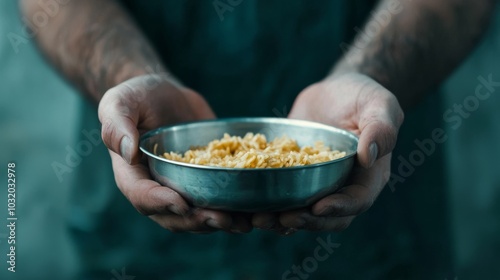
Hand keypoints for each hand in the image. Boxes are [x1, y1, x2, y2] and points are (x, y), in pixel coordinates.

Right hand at [98, 74, 251, 232]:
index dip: (161, 203)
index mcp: (133, 175)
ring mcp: (182, 186)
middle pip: (174, 215)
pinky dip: (234, 208)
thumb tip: (128, 152)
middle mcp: (158, 188)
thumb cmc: (135, 98)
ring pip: (198, 215)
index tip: (181, 202)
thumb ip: (117, 125)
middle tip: (221, 218)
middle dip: (198, 220)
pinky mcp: (204, 180)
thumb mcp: (119, 103)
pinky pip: (216, 199)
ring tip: (242, 222)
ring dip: (219, 223)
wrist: (163, 94)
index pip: (143, 196)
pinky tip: (254, 210)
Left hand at [253, 73, 403, 231]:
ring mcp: (316, 184)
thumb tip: (368, 156)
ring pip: (301, 212)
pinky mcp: (294, 175)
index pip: (356, 201)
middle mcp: (342, 187)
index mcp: (367, 176)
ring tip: (258, 219)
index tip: (318, 207)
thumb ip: (380, 129)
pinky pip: (282, 195)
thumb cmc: (363, 96)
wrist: (335, 91)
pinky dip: (267, 203)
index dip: (338, 209)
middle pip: (326, 217)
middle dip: (305, 221)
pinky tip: (247, 206)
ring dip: (281, 220)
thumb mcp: (379, 105)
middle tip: (281, 218)